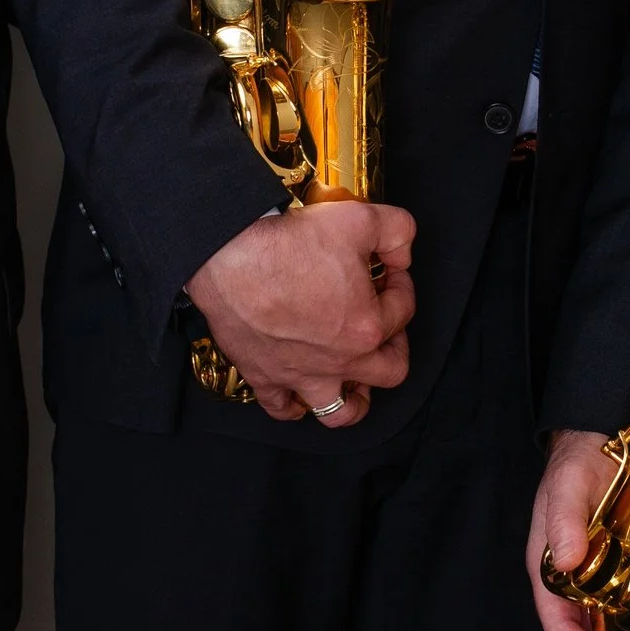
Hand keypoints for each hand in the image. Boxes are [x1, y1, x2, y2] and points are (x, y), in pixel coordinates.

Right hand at [186, 200, 415, 425]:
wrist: (227, 255)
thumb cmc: (287, 243)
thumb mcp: (359, 219)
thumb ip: (397, 231)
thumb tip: (401, 252)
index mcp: (367, 328)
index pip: (402, 312)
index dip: (402, 285)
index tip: (391, 271)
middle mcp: (339, 361)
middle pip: (387, 371)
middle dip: (395, 347)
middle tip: (384, 324)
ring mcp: (301, 374)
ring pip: (339, 411)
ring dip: (354, 399)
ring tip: (356, 381)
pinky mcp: (264, 376)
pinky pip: (282, 407)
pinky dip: (293, 406)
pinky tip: (298, 391)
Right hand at [528, 429, 620, 630]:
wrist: (599, 439)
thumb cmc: (573, 465)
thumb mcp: (565, 489)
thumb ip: (564, 523)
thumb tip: (568, 561)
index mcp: (546, 562)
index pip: (554, 618)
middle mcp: (567, 570)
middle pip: (576, 623)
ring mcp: (592, 565)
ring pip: (597, 612)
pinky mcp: (614, 556)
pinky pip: (619, 590)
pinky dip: (629, 609)